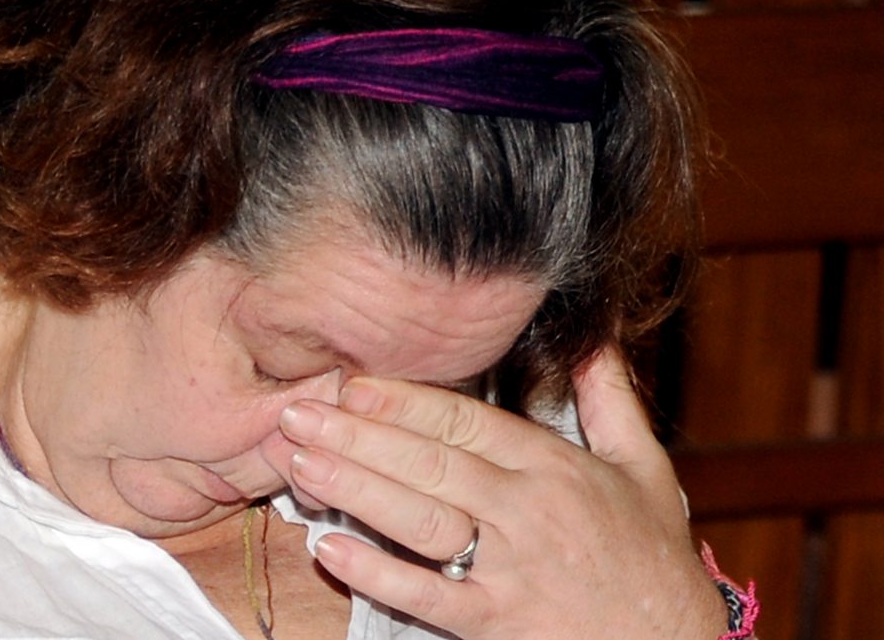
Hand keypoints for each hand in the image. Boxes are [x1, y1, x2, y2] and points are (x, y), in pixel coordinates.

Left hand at [278, 347, 726, 638]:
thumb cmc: (652, 557)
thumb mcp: (645, 468)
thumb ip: (611, 401)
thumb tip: (594, 339)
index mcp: (554, 467)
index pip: (466, 422)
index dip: (405, 401)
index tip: (352, 383)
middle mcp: (527, 510)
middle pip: (431, 463)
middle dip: (359, 435)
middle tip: (297, 414)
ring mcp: (511, 569)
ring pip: (422, 520)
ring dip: (357, 489)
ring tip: (301, 463)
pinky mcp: (498, 623)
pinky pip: (429, 597)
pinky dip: (379, 574)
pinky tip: (332, 549)